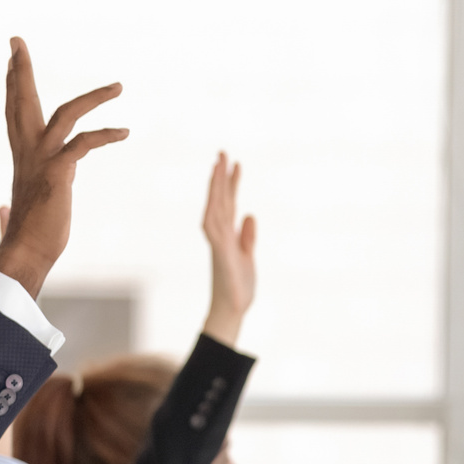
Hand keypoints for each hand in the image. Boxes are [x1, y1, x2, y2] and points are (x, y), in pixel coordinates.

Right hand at [0, 37, 129, 300]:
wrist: (27, 252)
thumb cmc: (37, 227)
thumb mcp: (45, 188)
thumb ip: (53, 169)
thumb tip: (63, 165)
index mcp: (23, 153)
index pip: (15, 109)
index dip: (15, 82)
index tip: (14, 55)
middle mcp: (28, 151)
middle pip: (22, 101)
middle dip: (21, 70)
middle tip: (17, 42)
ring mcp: (42, 160)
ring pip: (63, 114)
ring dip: (93, 97)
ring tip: (119, 87)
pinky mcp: (58, 173)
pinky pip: (82, 144)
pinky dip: (104, 134)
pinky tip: (124, 132)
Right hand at [201, 152, 256, 346]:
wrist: (233, 310)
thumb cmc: (239, 287)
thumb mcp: (248, 257)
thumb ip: (247, 236)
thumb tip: (250, 215)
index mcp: (227, 235)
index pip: (228, 203)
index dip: (230, 183)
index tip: (233, 163)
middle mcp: (219, 236)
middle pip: (219, 201)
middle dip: (220, 177)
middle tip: (223, 152)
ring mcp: (218, 244)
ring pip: (215, 209)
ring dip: (216, 188)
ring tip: (219, 165)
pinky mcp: (220, 255)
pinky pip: (214, 231)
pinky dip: (213, 215)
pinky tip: (215, 200)